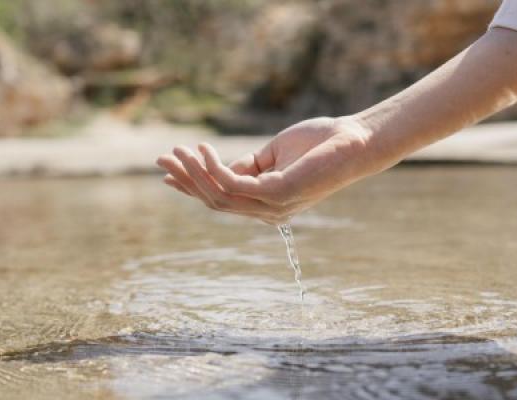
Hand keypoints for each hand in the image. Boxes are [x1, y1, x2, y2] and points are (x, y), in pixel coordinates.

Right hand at [156, 116, 371, 224]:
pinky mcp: (278, 194)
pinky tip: (203, 149)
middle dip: (185, 180)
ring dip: (193, 173)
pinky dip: (213, 167)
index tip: (167, 174)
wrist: (355, 140)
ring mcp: (273, 206)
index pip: (222, 200)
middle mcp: (268, 212)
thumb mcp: (273, 154)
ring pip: (219, 196)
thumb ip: (247, 165)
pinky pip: (233, 184)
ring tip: (177, 150)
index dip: (192, 187)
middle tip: (161, 159)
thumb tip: (218, 167)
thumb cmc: (320, 144)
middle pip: (214, 201)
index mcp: (267, 204)